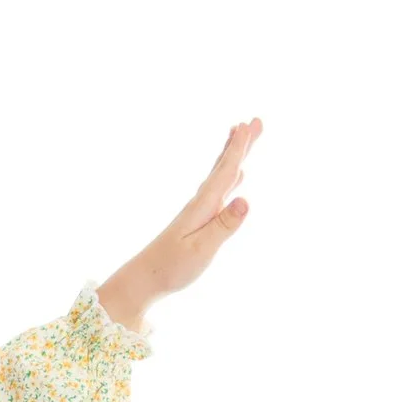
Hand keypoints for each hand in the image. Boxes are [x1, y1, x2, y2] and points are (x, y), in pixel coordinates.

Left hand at [97, 118, 260, 334]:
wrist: (144, 280)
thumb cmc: (171, 268)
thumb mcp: (201, 249)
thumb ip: (224, 225)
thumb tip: (246, 200)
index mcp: (203, 207)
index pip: (224, 173)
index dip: (238, 150)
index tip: (250, 125)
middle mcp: (200, 204)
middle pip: (223, 168)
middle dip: (239, 145)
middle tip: (256, 121)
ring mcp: (199, 211)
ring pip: (220, 176)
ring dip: (233, 155)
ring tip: (243, 136)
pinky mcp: (198, 221)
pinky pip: (218, 191)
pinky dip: (228, 178)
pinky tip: (236, 177)